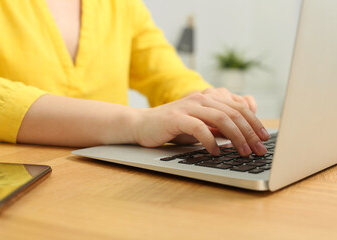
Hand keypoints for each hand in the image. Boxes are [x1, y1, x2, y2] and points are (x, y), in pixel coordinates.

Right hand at [133, 88, 269, 155]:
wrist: (144, 124)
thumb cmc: (175, 126)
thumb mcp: (202, 123)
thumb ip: (221, 123)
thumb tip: (245, 130)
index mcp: (211, 96)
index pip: (240, 106)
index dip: (255, 122)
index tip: (264, 138)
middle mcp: (202, 97)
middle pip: (234, 112)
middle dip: (250, 132)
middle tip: (259, 149)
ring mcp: (189, 105)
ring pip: (221, 118)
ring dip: (236, 137)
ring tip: (243, 152)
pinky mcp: (177, 117)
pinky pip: (199, 128)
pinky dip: (211, 141)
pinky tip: (216, 152)